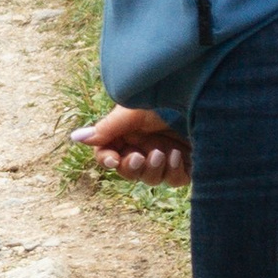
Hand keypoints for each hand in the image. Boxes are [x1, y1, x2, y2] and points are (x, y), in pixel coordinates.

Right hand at [73, 106, 190, 185]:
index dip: (107, 160)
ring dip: (152, 170)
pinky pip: (174, 180)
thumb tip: (75, 138)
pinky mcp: (186, 165)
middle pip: (127, 170)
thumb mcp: (132, 111)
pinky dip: (173, 172)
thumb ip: (106, 128)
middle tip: (139, 157)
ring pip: (149, 179)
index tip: (113, 160)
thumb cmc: (165, 98)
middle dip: (131, 168)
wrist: (203, 96)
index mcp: (128, 132)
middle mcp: (144, 145)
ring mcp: (165, 156)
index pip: (108, 154)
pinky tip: (177, 156)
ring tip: (162, 153)